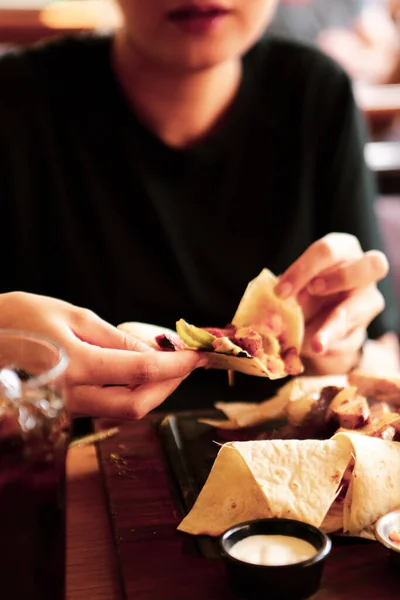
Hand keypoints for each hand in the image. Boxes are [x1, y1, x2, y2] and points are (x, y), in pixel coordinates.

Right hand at [0, 292, 205, 418]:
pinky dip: (134, 394)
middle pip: (138, 405)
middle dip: (172, 386)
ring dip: (156, 392)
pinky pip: (110, 408)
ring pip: (125, 412)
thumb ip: (116, 339)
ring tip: (171, 366)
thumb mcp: (74, 316)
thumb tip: (155, 353)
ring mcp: (69, 408)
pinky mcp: (67, 409)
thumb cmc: (23, 317)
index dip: (177, 365)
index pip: (142, 372)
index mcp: (76, 366)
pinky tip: (142, 374)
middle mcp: (73, 396)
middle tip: (189, 363)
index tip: (199, 355)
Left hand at [275, 233, 388, 373]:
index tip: (280, 292)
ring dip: (338, 324)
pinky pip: (354, 337)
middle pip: (373, 264)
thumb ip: (282, 298)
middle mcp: (364, 269)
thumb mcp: (289, 290)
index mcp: (341, 250)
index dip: (303, 269)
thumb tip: (270, 320)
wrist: (311, 321)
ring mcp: (370, 299)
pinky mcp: (364, 329)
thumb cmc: (301, 291)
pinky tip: (316, 350)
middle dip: (341, 278)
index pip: (327, 251)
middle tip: (313, 291)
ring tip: (315, 343)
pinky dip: (333, 346)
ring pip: (369, 304)